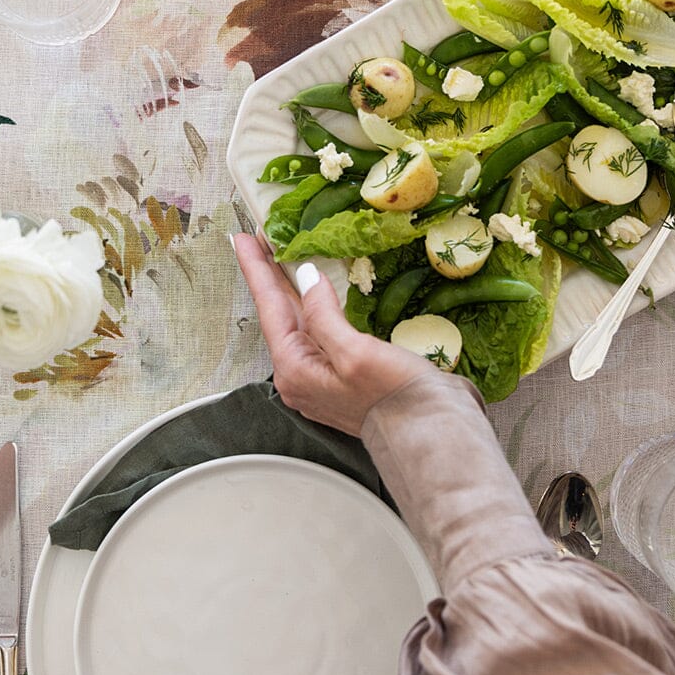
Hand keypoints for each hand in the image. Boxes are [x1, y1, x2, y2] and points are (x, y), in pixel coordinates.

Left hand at [233, 233, 433, 436]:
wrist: (431, 435)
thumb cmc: (396, 400)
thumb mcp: (355, 353)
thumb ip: (323, 315)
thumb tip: (305, 278)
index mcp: (295, 369)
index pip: (268, 307)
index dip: (256, 269)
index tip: (243, 239)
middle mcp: (301, 374)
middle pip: (278, 313)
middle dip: (268, 275)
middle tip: (257, 239)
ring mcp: (321, 375)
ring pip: (298, 321)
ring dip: (288, 288)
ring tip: (279, 257)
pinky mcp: (343, 374)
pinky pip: (319, 330)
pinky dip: (313, 304)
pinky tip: (316, 292)